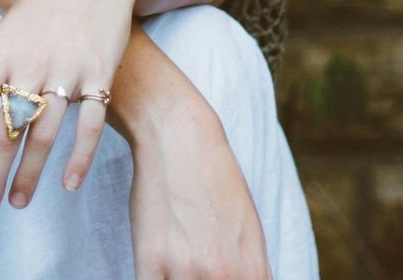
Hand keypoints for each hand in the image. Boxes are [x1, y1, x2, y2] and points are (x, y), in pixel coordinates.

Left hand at [0, 0, 142, 214]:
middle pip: (4, 131)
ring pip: (43, 133)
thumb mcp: (0, 41)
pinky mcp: (99, 73)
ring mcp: (64, 70)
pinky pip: (89, 124)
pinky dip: (79, 157)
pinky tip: (69, 184)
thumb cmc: (38, 13)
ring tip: (18, 203)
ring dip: (29, 174)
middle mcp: (27, 65)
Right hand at [116, 33, 271, 278]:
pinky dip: (153, 279)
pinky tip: (154, 268)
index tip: (216, 277)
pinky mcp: (150, 260)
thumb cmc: (213, 178)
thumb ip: (246, 270)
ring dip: (176, 278)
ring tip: (175, 263)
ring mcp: (185, 269)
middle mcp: (223, 275)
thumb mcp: (248, 229)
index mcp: (252, 270)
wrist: (179, 137)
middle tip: (192, 265)